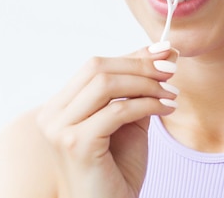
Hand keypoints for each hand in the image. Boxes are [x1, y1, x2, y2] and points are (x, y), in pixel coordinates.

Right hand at [36, 44, 178, 197]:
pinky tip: (166, 109)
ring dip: (145, 84)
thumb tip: (163, 52)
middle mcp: (52, 114)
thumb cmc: (116, 171)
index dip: (130, 56)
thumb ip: (136, 90)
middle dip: (139, 65)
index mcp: (59, 106)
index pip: (93, 67)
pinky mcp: (76, 143)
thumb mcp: (127, 121)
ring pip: (105, 84)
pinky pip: (117, 111)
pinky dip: (147, 105)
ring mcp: (60, 128)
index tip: (164, 52)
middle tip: (171, 69)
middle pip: (96, 68)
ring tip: (171, 93)